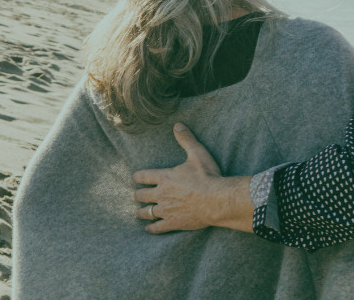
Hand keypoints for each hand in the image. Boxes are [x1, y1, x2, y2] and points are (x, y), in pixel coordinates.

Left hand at [130, 123, 250, 233]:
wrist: (217, 200)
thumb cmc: (208, 176)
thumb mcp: (197, 154)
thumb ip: (186, 140)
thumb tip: (178, 125)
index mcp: (164, 177)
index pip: (142, 176)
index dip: (138, 177)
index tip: (136, 178)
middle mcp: (160, 194)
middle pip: (140, 195)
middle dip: (138, 195)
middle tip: (138, 195)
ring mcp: (165, 210)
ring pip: (145, 212)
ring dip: (141, 212)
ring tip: (140, 212)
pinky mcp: (172, 223)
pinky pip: (156, 228)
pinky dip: (151, 228)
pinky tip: (149, 229)